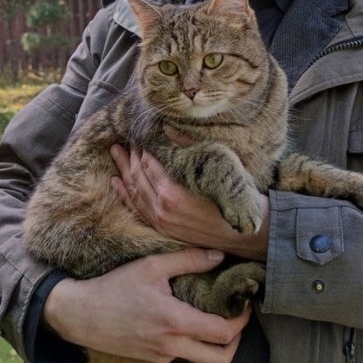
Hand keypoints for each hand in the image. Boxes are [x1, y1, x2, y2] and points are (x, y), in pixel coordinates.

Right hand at [42, 248, 250, 362]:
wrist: (80, 315)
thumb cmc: (114, 287)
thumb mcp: (152, 266)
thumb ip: (189, 260)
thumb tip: (219, 255)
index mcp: (175, 322)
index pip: (224, 333)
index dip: (242, 320)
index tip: (245, 304)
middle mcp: (172, 346)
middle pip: (221, 360)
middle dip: (236, 343)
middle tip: (237, 319)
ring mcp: (162, 357)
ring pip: (202, 359)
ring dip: (214, 343)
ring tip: (214, 317)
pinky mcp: (152, 359)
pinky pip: (181, 354)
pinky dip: (191, 341)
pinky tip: (184, 320)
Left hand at [110, 144, 268, 260]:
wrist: (246, 232)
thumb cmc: (236, 196)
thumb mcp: (217, 166)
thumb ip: (190, 148)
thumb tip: (169, 129)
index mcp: (172, 194)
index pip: (148, 165)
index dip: (142, 149)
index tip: (139, 135)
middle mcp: (162, 210)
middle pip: (137, 178)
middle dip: (129, 158)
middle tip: (121, 141)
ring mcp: (162, 222)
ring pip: (134, 194)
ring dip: (123, 172)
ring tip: (116, 154)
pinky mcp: (164, 229)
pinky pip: (138, 210)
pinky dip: (126, 195)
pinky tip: (117, 183)